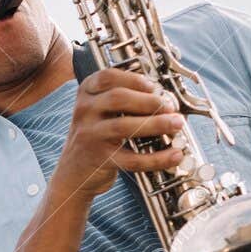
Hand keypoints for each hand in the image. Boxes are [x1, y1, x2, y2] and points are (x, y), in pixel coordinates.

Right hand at [55, 68, 187, 198]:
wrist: (73, 174)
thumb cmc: (95, 137)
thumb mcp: (100, 112)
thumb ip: (123, 100)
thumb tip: (165, 98)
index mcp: (86, 94)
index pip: (107, 77)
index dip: (133, 78)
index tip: (154, 85)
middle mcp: (84, 112)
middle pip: (117, 98)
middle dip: (149, 101)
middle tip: (171, 107)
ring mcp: (90, 136)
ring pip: (123, 127)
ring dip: (156, 124)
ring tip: (177, 124)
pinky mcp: (100, 160)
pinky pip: (131, 159)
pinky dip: (156, 158)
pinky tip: (174, 155)